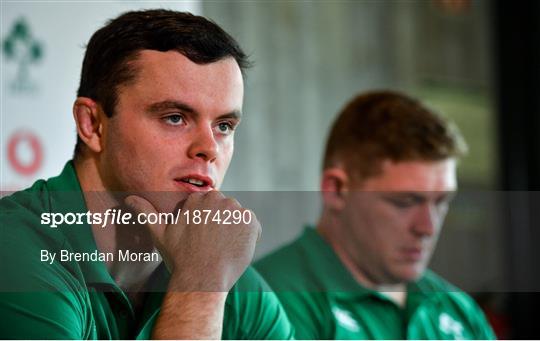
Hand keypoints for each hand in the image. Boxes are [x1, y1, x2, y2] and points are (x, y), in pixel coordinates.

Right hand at [125, 191, 260, 291]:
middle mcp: (219, 199)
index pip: (210, 209)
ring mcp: (236, 210)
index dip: (206, 227)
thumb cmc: (179, 257)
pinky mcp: (251, 223)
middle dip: (221, 226)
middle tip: (211, 247)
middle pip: (226, 211)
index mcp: (199, 198)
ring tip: (221, 249)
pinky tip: (233, 251)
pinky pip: (253, 229)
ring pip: (239, 220)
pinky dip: (248, 239)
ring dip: (235, 232)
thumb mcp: (159, 233)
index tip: (200, 241)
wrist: (202, 278)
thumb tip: (129, 198)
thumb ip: (146, 213)